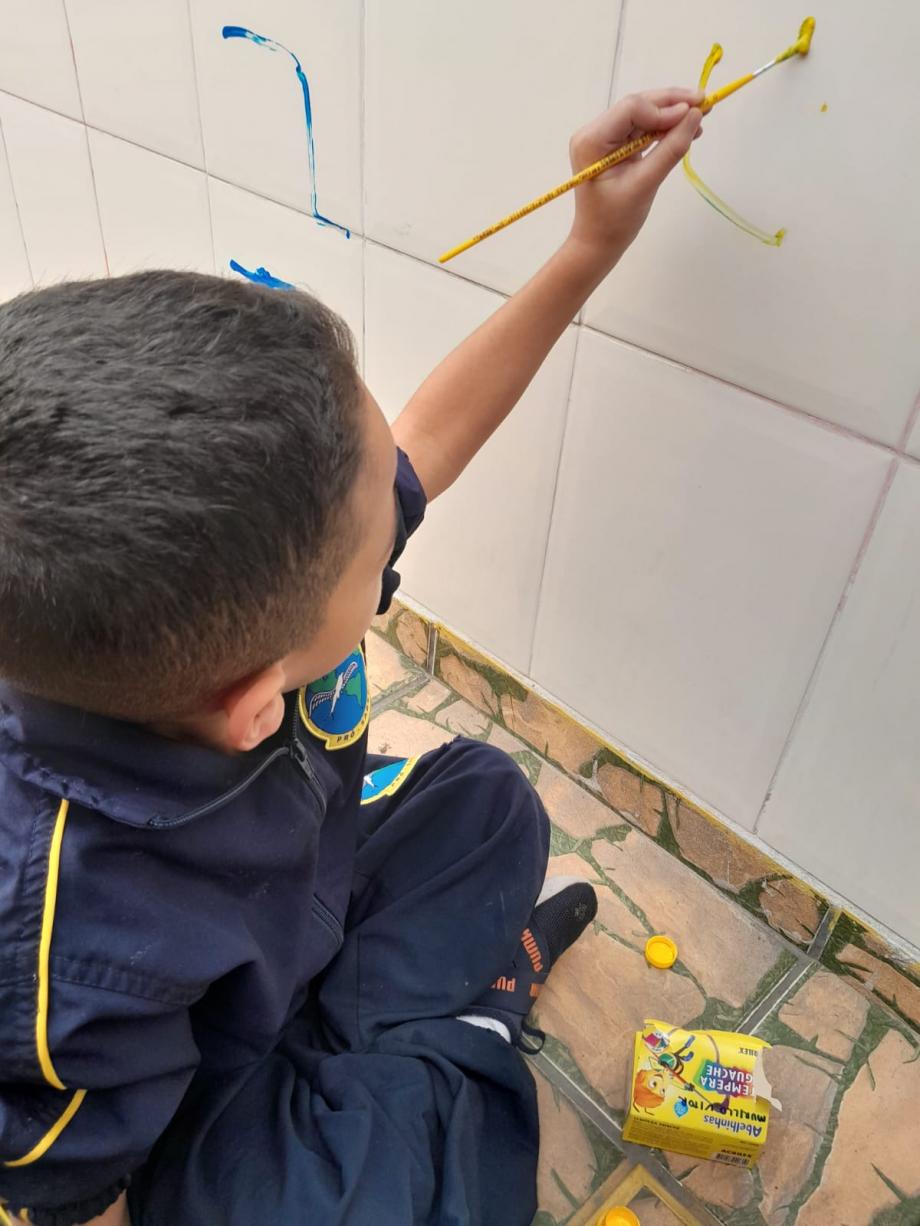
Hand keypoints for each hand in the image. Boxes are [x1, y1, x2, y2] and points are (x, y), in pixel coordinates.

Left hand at [568, 88, 702, 261]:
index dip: (665, 107)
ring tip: (700, 118)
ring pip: (642, 115)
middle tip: (706, 103)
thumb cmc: (616, 220)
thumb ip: (671, 149)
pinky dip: (663, 129)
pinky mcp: (614, 146)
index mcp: (592, 140)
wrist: (598, 243)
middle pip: (637, 106)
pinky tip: (685, 130)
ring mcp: (603, 138)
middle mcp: (594, 132)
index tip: (695, 113)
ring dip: (671, 115)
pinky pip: (641, 129)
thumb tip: (695, 115)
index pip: (631, 108)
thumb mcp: (646, 184)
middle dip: (672, 104)